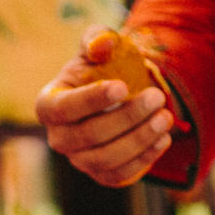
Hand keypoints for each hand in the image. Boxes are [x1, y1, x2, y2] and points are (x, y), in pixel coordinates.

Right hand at [36, 28, 175, 187]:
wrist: (115, 94)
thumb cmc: (101, 67)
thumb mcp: (98, 46)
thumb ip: (98, 39)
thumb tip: (101, 47)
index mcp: (49, 105)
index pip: (64, 108)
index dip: (91, 100)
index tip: (122, 87)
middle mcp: (58, 137)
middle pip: (89, 135)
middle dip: (126, 117)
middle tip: (157, 97)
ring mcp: (79, 160)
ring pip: (107, 158)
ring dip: (140, 139)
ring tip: (165, 118)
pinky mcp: (101, 174)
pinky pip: (120, 175)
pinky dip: (144, 159)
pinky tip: (163, 139)